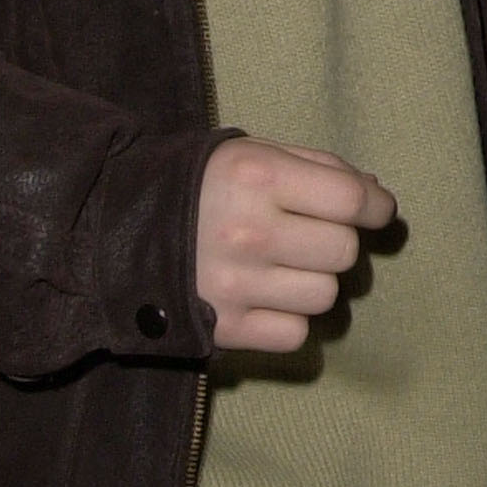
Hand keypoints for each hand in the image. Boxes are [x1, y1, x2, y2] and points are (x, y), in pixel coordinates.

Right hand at [194, 139, 396, 354]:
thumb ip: (315, 167)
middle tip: (307, 235)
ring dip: (312, 281)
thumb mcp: (248, 152)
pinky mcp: (223, 327)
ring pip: (324, 295)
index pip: (350, 198)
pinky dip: (288, 318)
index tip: (377, 210)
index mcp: (257, 175)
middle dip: (334, 241)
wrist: (109, 232)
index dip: (375, 206)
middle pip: (343, 250)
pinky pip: (295, 334)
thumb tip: (376, 196)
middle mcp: (249, 230)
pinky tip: (263, 297)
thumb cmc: (193, 184)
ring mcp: (235, 284)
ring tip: (280, 266)